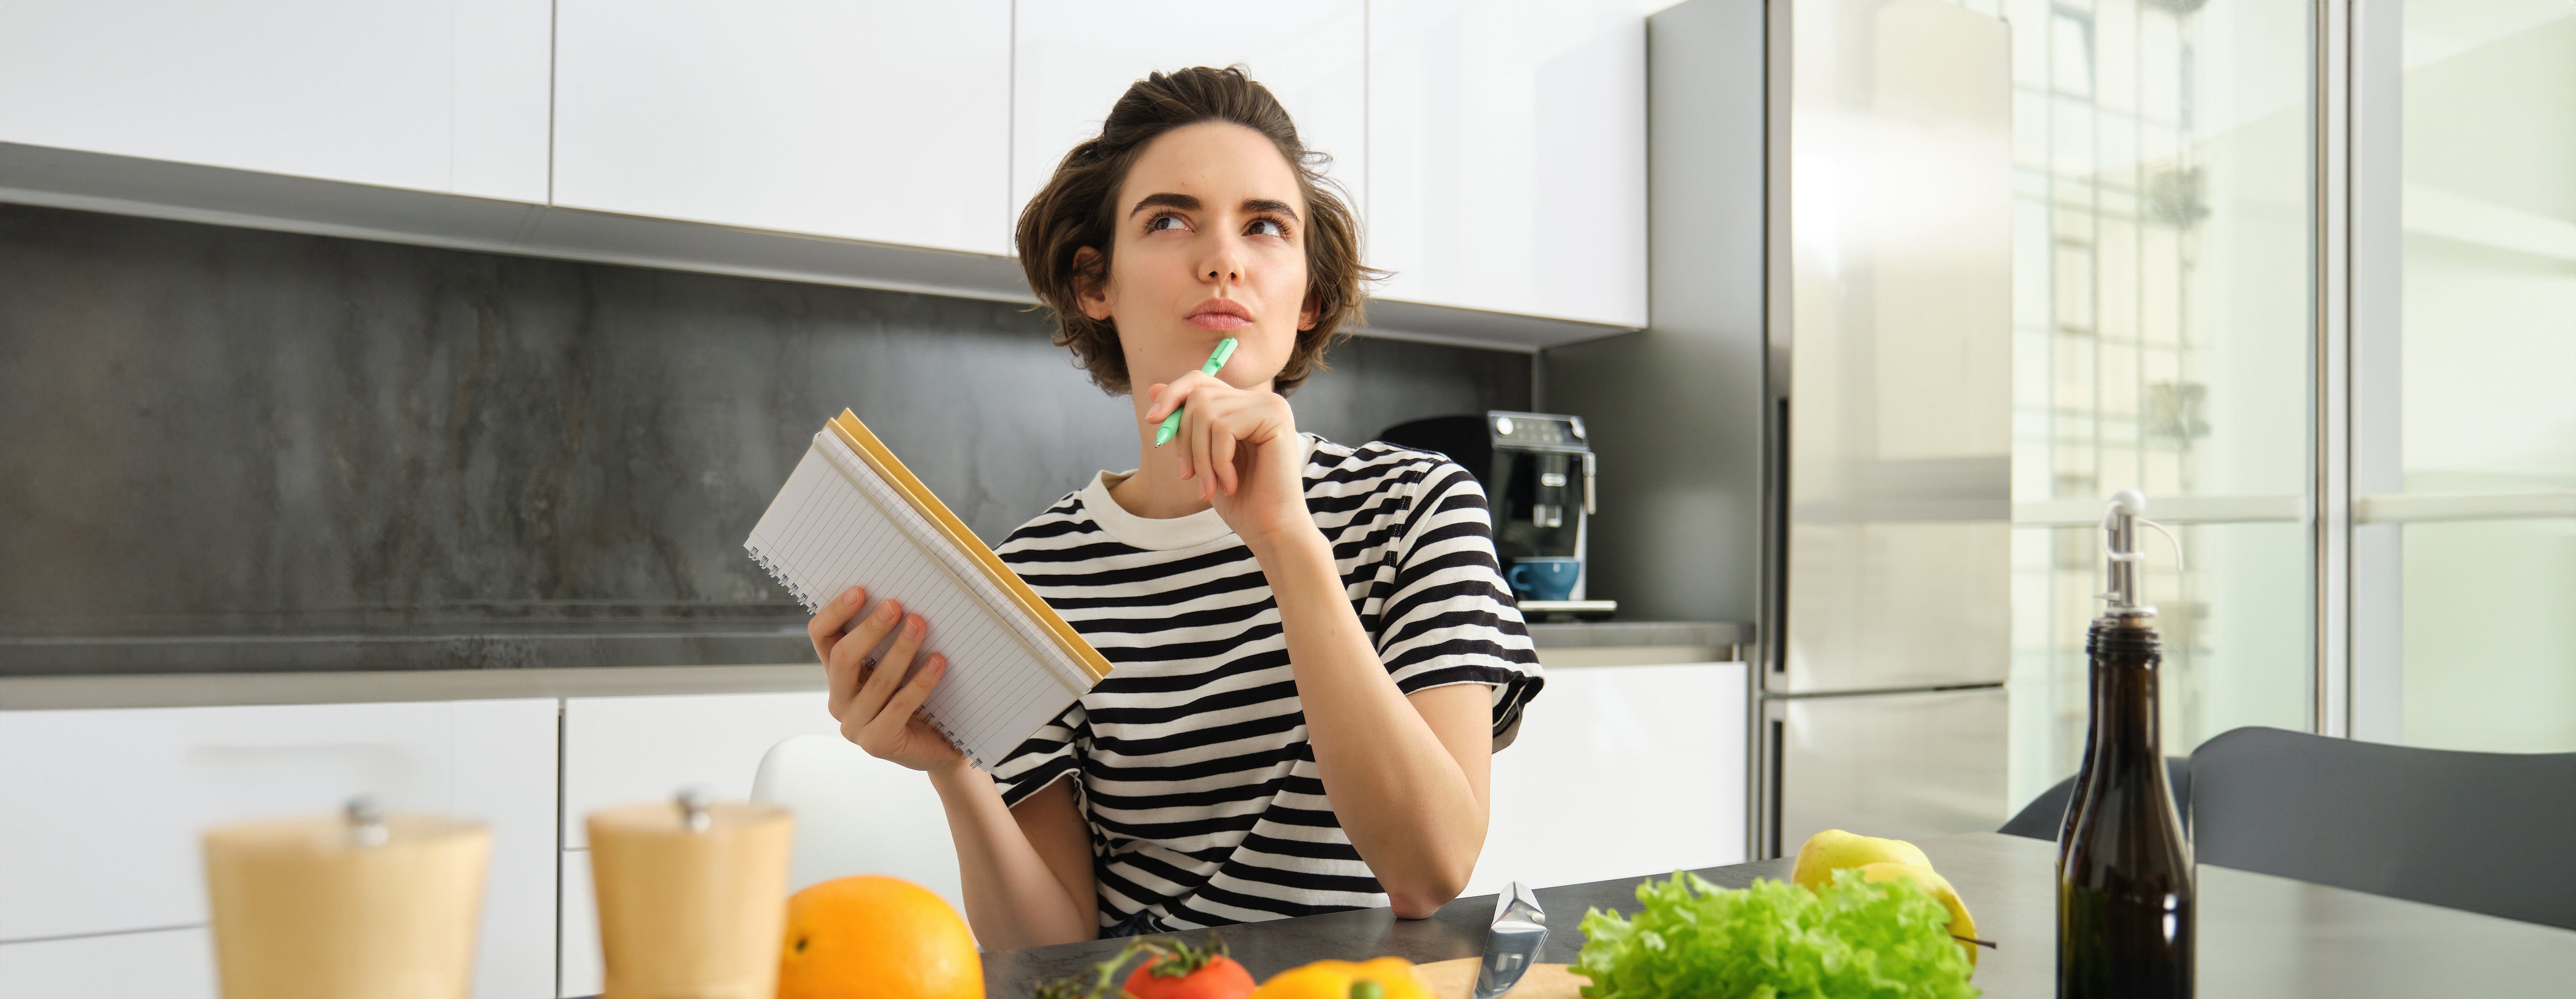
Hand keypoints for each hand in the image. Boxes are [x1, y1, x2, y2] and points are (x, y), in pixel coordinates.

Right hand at [808, 586, 965, 773]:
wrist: (938, 746)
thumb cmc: (918, 700)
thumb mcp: (897, 666)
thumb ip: (887, 641)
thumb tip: (899, 600)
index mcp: (838, 675)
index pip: (821, 637)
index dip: (835, 612)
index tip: (861, 591)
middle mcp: (839, 700)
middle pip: (842, 658)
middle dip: (870, 629)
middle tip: (896, 606)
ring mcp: (854, 726)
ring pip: (876, 681)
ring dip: (901, 650)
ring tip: (921, 625)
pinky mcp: (877, 743)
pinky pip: (899, 706)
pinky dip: (920, 682)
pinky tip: (938, 662)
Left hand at [1141, 371, 1316, 553]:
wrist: (1270, 528)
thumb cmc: (1239, 498)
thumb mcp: (1201, 456)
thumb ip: (1185, 422)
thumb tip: (1153, 388)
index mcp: (1244, 405)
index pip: (1199, 381)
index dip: (1172, 395)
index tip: (1152, 421)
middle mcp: (1261, 399)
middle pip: (1199, 396)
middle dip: (1184, 439)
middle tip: (1188, 476)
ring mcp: (1271, 406)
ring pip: (1207, 413)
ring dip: (1200, 457)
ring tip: (1210, 487)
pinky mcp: (1276, 418)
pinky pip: (1224, 429)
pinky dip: (1218, 462)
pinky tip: (1229, 484)